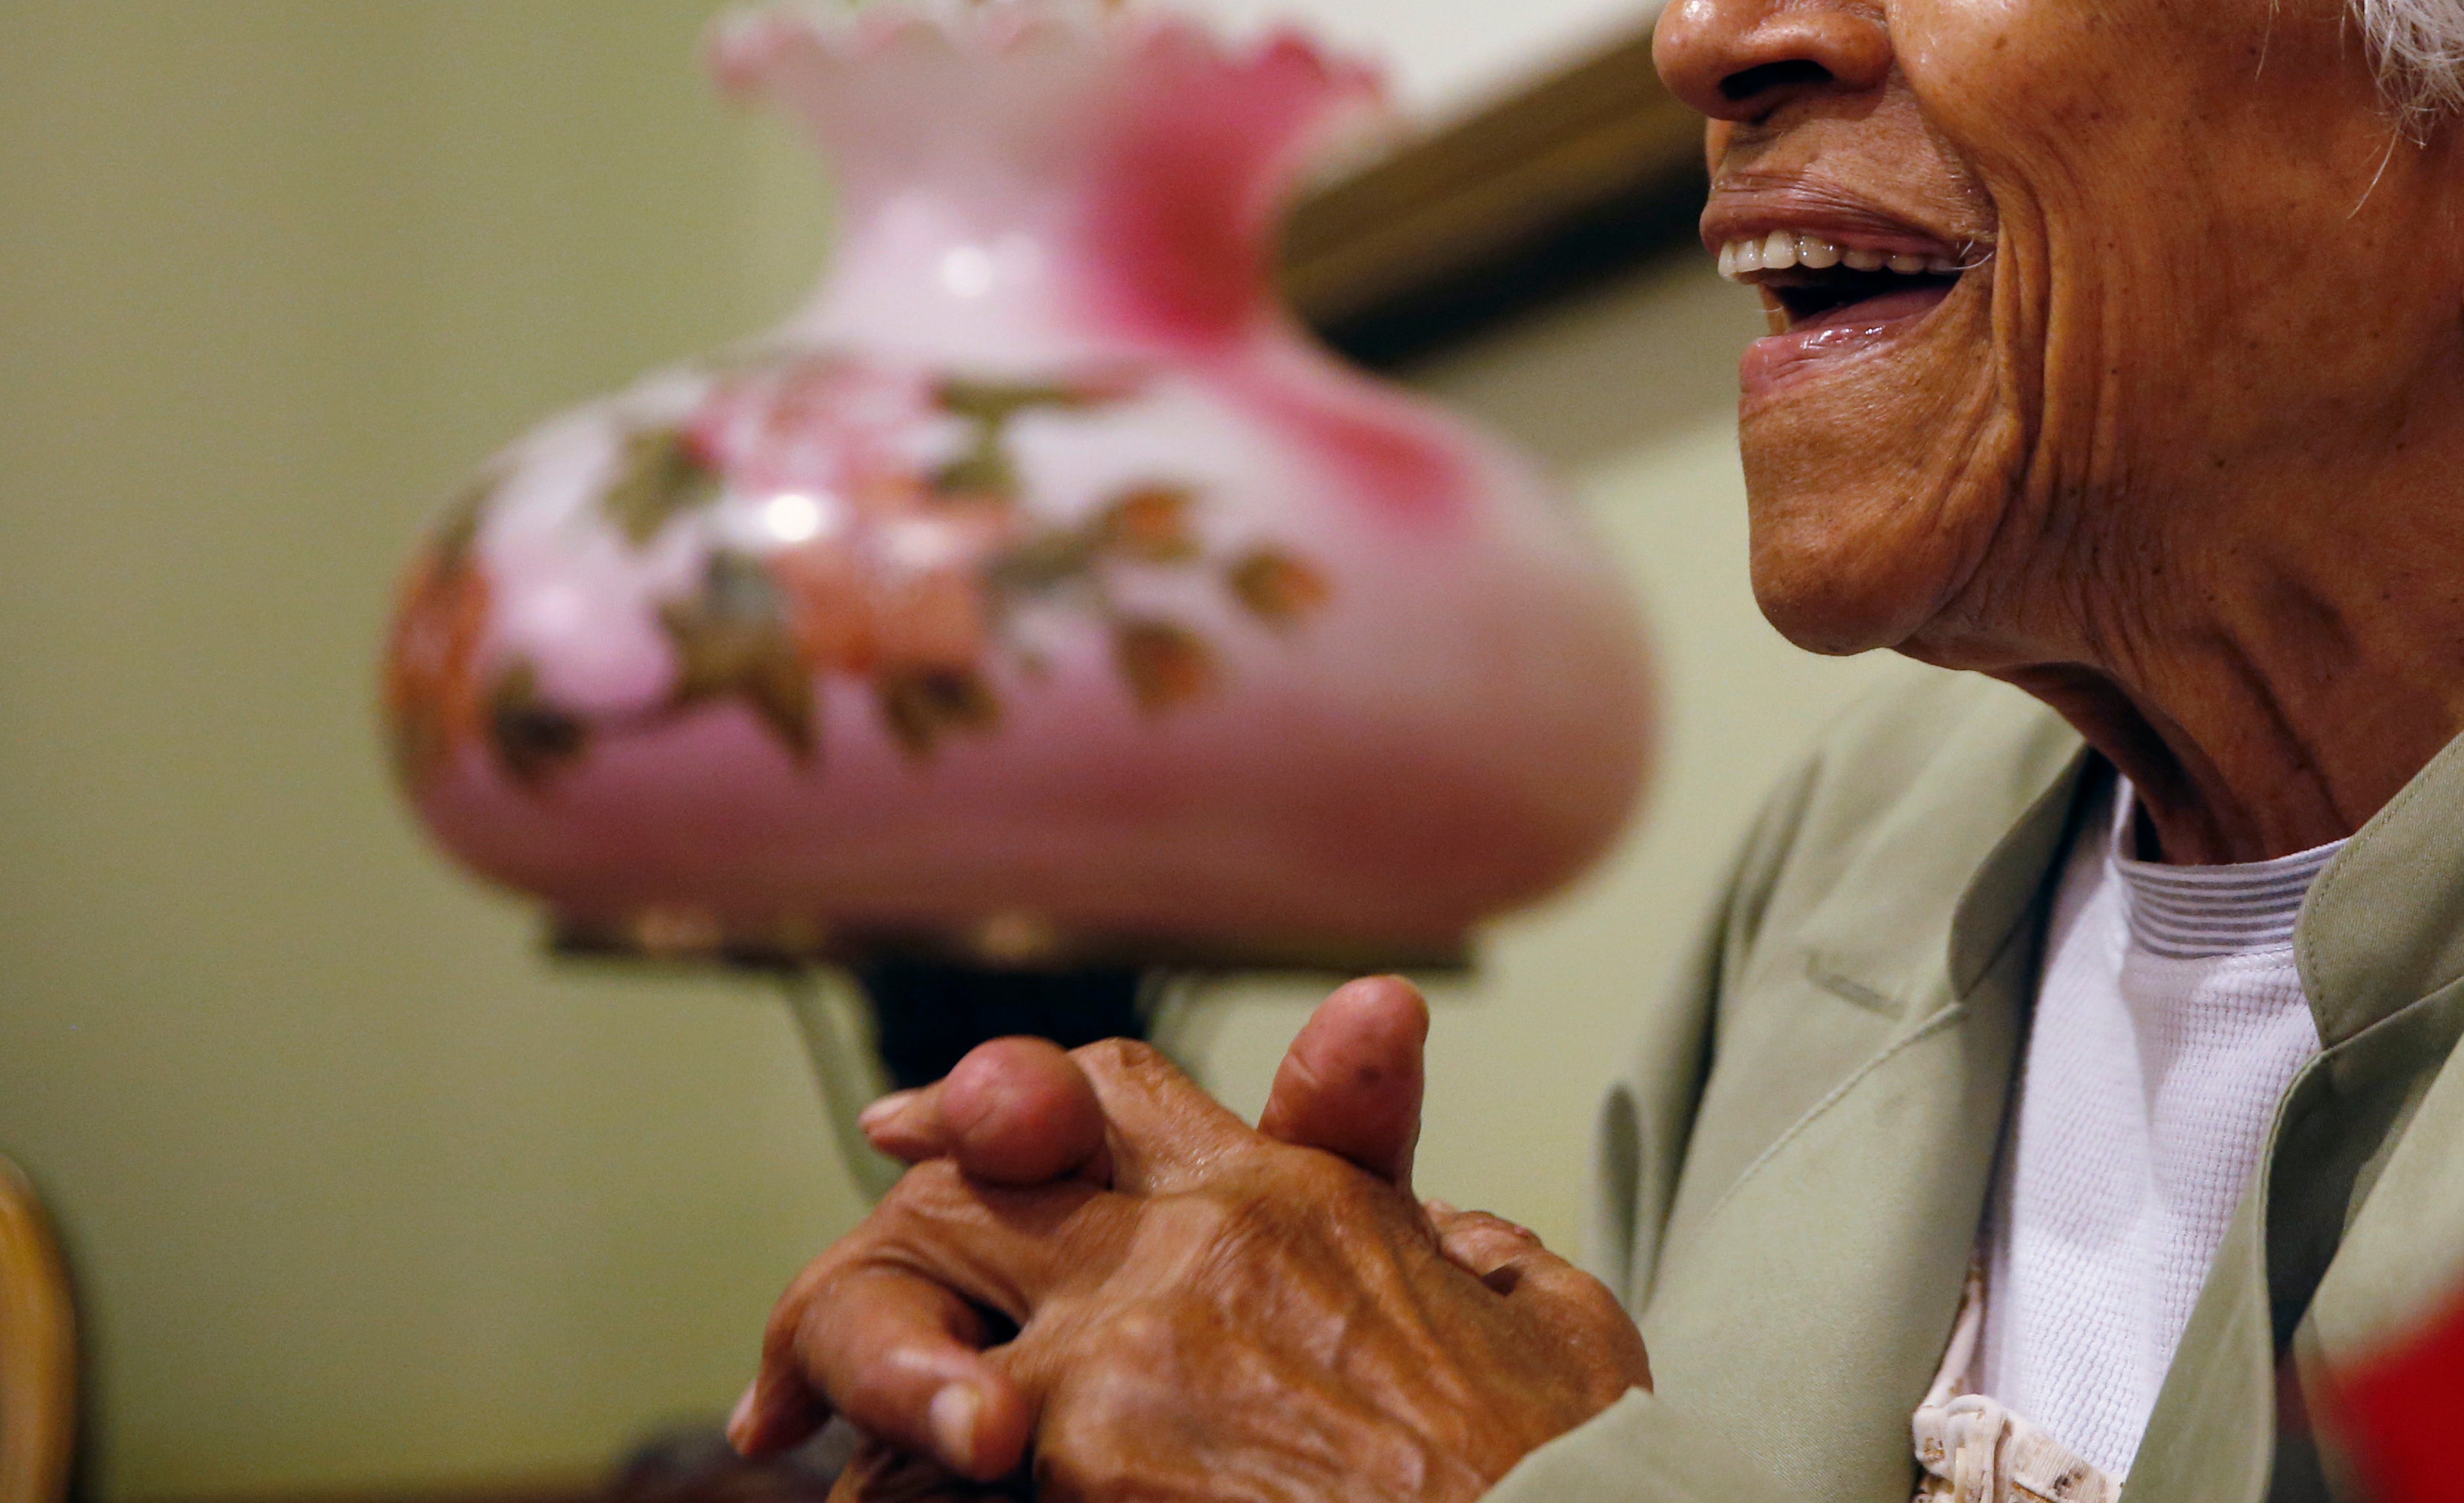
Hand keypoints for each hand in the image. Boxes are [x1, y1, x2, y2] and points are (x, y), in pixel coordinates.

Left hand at [731, 978, 1650, 1500]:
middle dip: (880, 1256)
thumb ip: (1453, 1239)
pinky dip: (898, 1489)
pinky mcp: (1087, 1476)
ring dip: (870, 1396)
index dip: (999, 1100)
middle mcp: (1187, 1249)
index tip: (919, 1127)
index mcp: (1289, 1196)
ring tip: (837, 1458)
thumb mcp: (1537, 1303)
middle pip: (966, 1194)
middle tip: (804, 1356)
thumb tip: (1439, 1230)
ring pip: (917, 1330)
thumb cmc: (1565, 1462)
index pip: (1104, 1093)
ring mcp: (1124, 1363)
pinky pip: (927, 1471)